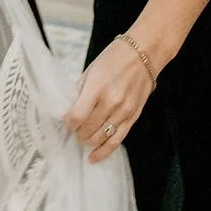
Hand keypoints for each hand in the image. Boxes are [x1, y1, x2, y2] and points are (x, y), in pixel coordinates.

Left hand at [65, 34, 158, 164]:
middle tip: (74, 128)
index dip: (68, 122)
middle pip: (87, 130)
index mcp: (97, 87)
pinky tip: (94, 157)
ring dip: (88, 141)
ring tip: (83, 137)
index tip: (66, 120)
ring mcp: (124, 111)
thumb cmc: (115, 57)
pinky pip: (117, 140)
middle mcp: (111, 102)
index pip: (77, 116)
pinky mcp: (133, 117)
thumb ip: (80, 90)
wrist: (145, 53)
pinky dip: (104, 151)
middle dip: (77, 132)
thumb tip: (69, 109)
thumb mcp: (91, 69)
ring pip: (100, 138)